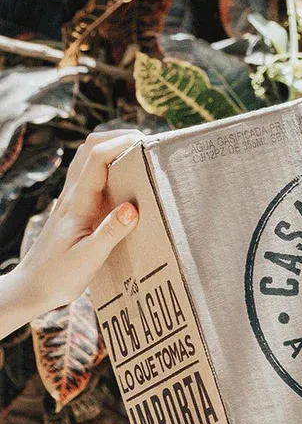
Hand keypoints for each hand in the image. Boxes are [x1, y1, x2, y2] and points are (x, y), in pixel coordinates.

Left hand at [10, 129, 142, 320]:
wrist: (32, 286)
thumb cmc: (58, 276)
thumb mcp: (88, 259)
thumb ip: (110, 232)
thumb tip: (133, 208)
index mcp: (77, 202)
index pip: (97, 157)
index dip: (122, 142)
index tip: (147, 143)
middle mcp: (72, 194)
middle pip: (91, 147)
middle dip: (119, 137)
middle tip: (148, 144)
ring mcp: (71, 198)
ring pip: (89, 158)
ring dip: (113, 148)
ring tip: (140, 155)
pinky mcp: (75, 207)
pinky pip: (91, 175)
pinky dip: (108, 165)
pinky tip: (124, 179)